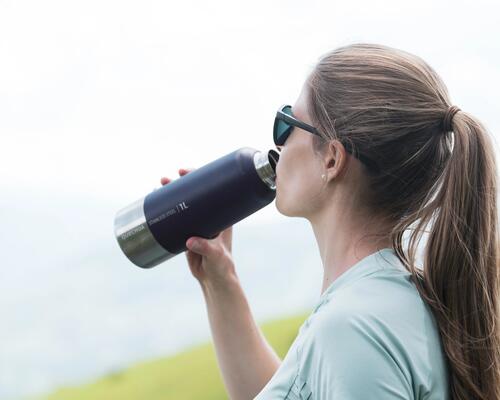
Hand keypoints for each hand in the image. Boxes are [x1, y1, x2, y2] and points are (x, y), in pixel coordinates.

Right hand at [160, 168, 236, 289]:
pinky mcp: (187, 234)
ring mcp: (198, 224)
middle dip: (179, 184)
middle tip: (165, 180)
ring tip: (158, 188)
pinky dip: (167, 211)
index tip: (184, 172)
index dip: (198, 177)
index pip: (211, 190)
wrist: (215, 280)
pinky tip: (156, 205)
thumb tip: (189, 241)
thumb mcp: (215, 254)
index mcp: (222, 215)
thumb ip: (205, 247)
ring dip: (171, 195)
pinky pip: (177, 219)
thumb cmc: (222, 265)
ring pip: (184, 205)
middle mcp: (210, 216)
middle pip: (194, 194)